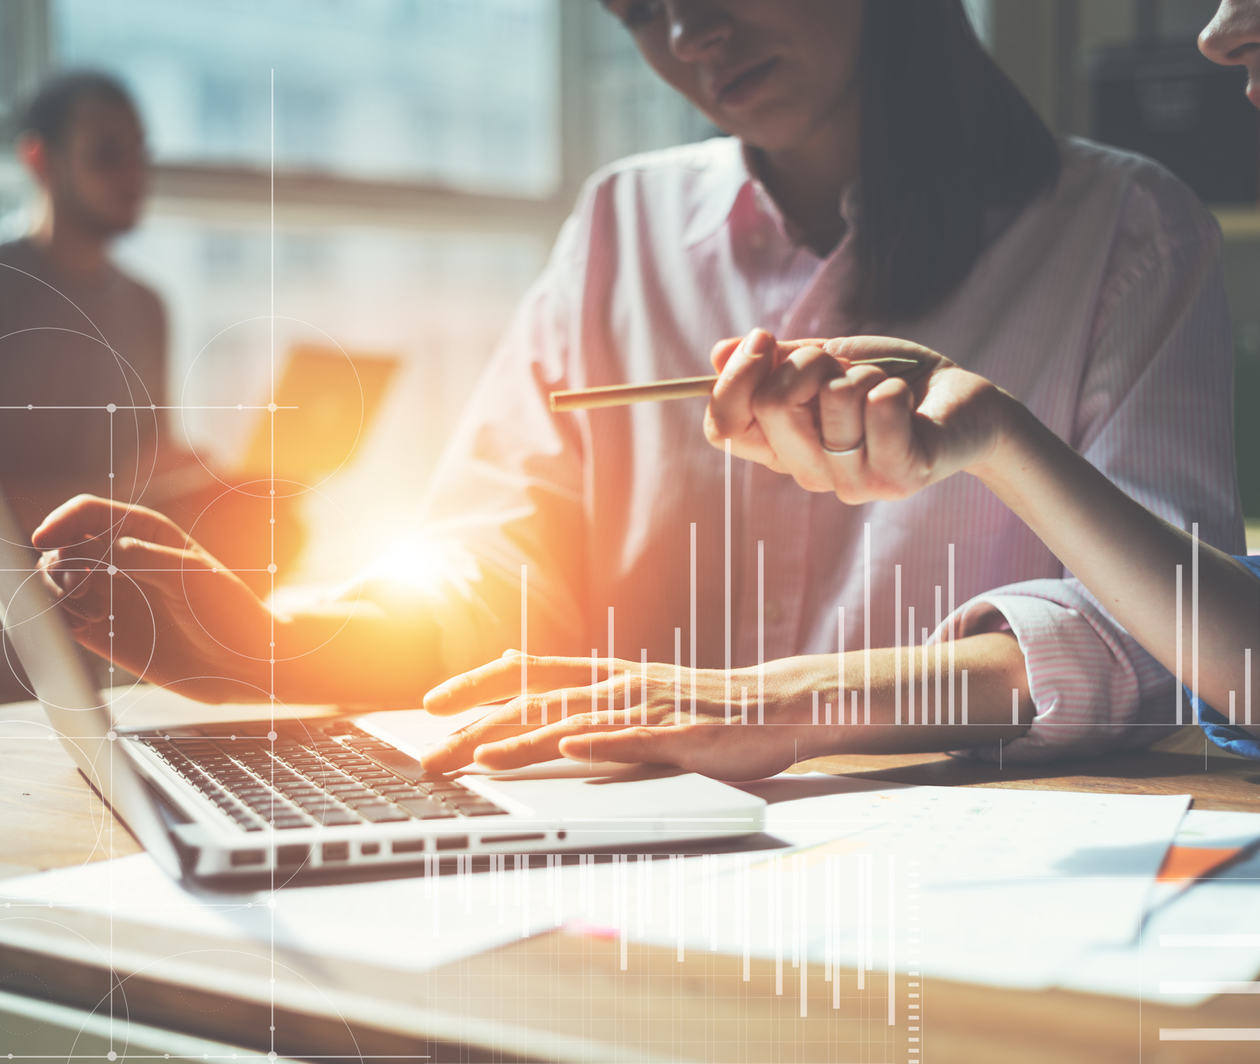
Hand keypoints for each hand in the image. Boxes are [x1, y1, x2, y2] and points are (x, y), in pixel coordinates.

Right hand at [32, 494, 274, 700]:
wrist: (239, 661)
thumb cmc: (227, 610)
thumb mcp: (189, 574)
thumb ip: (139, 556)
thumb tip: (89, 550)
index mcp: (143, 531)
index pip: (86, 512)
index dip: (60, 520)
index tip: (44, 539)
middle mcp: (119, 558)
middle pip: (62, 546)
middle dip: (61, 563)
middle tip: (85, 590)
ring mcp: (109, 593)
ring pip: (53, 579)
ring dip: (57, 592)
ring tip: (93, 613)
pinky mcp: (102, 629)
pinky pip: (60, 615)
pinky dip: (58, 617)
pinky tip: (88, 625)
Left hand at [418, 650, 822, 779]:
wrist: (774, 703)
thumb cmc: (702, 706)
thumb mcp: (635, 694)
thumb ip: (587, 697)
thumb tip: (526, 694)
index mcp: (605, 675)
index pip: (527, 672)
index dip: (475, 685)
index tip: (430, 705)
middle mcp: (618, 684)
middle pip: (537, 700)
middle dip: (477, 728)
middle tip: (431, 755)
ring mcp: (649, 706)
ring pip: (575, 720)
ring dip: (521, 741)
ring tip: (477, 759)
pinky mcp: (681, 733)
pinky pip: (635, 737)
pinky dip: (599, 743)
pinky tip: (569, 750)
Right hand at [704, 330, 1011, 501]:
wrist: (965, 402)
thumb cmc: (891, 380)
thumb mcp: (828, 362)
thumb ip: (777, 361)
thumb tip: (719, 352)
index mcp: (783, 448)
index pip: (724, 428)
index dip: (734, 380)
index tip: (763, 340)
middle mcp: (809, 473)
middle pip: (770, 405)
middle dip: (809, 360)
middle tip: (842, 365)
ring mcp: (852, 482)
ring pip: (831, 400)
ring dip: (861, 372)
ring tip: (883, 386)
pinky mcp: (898, 478)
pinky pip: (879, 407)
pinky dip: (895, 384)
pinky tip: (907, 400)